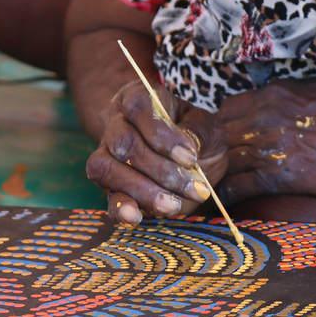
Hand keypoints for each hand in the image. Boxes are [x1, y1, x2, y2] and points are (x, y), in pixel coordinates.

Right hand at [86, 80, 226, 225]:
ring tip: (173, 205)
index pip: (137, 107)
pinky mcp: (111, 187)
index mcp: (138, 99)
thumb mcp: (209, 127)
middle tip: (194, 187)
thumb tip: (186, 151)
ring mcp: (108, 156)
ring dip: (143, 190)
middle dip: (161, 169)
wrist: (193, 159)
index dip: (161, 134)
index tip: (190, 157)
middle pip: (123, 143)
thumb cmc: (198, 135)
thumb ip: (199, 133)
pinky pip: (106, 197)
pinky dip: (120, 209)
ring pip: (107, 169)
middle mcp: (116, 124)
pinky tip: (138, 217)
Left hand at [216, 75, 315, 208]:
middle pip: (217, 132)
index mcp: (280, 92)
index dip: (223, 124)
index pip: (228, 106)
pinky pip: (237, 187)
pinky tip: (220, 204)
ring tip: (207, 188)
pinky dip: (225, 196)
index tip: (225, 139)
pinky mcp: (281, 178)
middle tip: (210, 167)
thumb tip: (301, 92)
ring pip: (221, 159)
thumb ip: (309, 89)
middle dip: (211, 149)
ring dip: (213, 173)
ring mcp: (272, 147)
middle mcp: (268, 116)